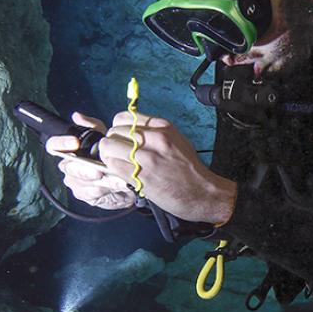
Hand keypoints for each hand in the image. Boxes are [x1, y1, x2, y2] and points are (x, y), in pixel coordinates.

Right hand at [45, 112, 135, 210]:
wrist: (124, 181)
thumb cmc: (111, 157)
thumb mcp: (106, 138)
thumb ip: (93, 127)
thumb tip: (76, 116)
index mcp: (70, 150)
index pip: (53, 145)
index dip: (61, 143)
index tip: (75, 143)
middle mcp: (68, 165)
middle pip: (68, 167)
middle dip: (84, 169)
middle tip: (99, 171)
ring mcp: (73, 181)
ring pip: (80, 181)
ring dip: (98, 182)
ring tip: (114, 181)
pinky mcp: (81, 194)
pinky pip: (87, 193)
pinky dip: (101, 191)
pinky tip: (110, 188)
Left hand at [99, 110, 235, 223]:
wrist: (204, 193)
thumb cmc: (191, 171)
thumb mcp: (177, 141)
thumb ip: (154, 135)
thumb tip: (131, 134)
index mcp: (162, 127)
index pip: (124, 118)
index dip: (118, 129)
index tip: (121, 139)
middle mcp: (154, 138)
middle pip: (114, 132)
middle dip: (112, 143)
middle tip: (117, 154)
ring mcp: (147, 157)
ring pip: (109, 147)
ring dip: (108, 156)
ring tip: (116, 163)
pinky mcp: (141, 175)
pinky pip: (113, 165)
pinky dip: (112, 169)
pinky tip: (121, 173)